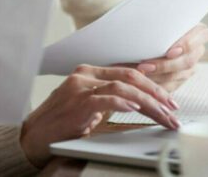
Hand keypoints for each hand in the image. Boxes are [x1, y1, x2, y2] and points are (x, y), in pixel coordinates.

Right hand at [19, 64, 179, 166]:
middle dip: (156, 93)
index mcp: (88, 73)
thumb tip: (135, 103)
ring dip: (149, 103)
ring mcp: (81, 87)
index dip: (150, 84)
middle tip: (172, 108)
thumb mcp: (87, 106)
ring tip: (163, 115)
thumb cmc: (61, 123)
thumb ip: (107, 99)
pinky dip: (125, 103)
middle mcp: (85, 75)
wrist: (34, 135)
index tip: (167, 98)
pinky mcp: (78, 102)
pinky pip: (107, 98)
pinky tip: (137, 110)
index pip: (126, 73)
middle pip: (130, 77)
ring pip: (124, 88)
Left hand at [134, 23, 207, 90]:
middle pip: (187, 61)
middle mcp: (198, 50)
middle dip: (164, 65)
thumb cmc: (157, 19)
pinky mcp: (181, 78)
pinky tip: (142, 81)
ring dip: (157, 76)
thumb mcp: (163, 17)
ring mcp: (191, 66)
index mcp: (199, 31)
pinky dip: (157, 84)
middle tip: (144, 66)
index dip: (186, 45)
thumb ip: (162, 19)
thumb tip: (149, 18)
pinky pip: (172, 86)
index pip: (200, 36)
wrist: (155, 33)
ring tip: (139, 73)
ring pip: (179, 76)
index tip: (169, 51)